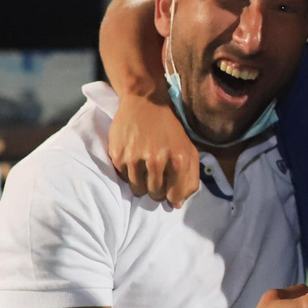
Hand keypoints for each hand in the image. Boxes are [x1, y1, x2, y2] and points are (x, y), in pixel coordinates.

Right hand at [108, 91, 199, 206]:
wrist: (145, 102)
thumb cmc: (170, 129)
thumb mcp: (188, 149)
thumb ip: (189, 178)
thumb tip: (175, 204)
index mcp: (178, 160)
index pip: (174, 196)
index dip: (172, 195)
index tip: (169, 187)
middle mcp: (156, 160)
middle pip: (155, 195)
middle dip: (157, 189)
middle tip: (156, 174)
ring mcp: (135, 159)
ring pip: (137, 190)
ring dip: (142, 183)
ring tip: (144, 167)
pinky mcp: (118, 155)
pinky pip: (124, 179)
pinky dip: (129, 174)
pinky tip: (134, 160)